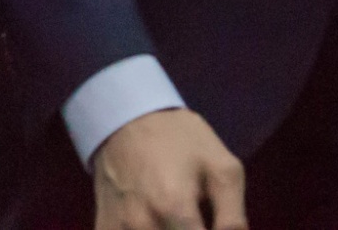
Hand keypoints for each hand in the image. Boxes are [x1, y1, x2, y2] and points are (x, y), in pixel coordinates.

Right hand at [92, 109, 244, 229]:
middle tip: (198, 221)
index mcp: (173, 207)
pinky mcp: (103, 228)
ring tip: (179, 222)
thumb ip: (233, 220)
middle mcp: (141, 224)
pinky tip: (157, 225)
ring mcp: (117, 229)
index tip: (211, 226)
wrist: (126, 118)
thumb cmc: (180, 141)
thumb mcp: (223, 169)